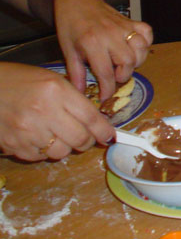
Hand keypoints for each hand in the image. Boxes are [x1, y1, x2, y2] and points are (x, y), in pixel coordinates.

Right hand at [0, 62, 114, 160]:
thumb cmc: (18, 81)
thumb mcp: (51, 81)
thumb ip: (75, 101)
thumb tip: (98, 124)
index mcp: (56, 91)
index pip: (91, 118)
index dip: (104, 131)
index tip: (108, 136)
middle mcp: (43, 111)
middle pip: (80, 139)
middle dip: (86, 141)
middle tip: (83, 137)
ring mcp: (27, 130)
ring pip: (62, 152)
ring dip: (64, 147)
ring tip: (56, 134)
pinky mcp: (14, 144)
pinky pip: (40, 157)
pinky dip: (43, 151)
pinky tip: (37, 137)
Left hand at [53, 0, 151, 99]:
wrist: (76, 1)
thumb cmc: (70, 25)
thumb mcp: (68, 50)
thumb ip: (76, 73)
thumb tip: (80, 92)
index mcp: (92, 43)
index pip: (106, 73)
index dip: (108, 89)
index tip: (106, 96)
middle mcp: (110, 35)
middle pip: (128, 62)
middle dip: (123, 75)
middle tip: (114, 75)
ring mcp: (123, 27)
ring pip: (141, 50)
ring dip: (136, 61)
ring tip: (124, 63)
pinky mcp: (131, 21)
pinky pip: (147, 33)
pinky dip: (145, 43)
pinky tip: (134, 48)